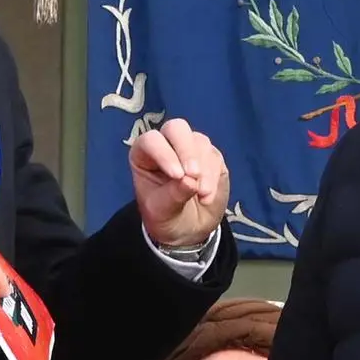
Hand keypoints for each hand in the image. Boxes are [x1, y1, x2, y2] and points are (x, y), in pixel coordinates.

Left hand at [131, 119, 231, 251]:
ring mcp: (190, 149)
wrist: (187, 231)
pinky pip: (215, 158)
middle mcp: (167, 145)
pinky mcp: (211, 158)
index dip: (164, 153)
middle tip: (193, 175)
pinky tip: (207, 198)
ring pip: (200, 142)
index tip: (177, 175)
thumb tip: (191, 181)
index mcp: (144, 154)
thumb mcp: (162, 211)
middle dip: (187, 150)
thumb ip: (173, 195)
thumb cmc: (165, 217)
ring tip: (201, 195)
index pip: (151, 140)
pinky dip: (213, 178)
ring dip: (204, 169)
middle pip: (177, 128)